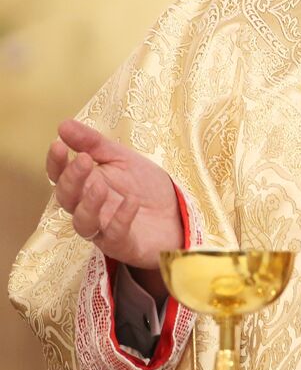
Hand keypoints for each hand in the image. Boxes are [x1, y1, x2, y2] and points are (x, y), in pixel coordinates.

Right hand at [47, 119, 183, 278]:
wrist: (176, 214)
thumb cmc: (144, 187)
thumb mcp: (122, 158)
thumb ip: (94, 144)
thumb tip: (63, 124)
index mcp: (85, 185)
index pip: (60, 176)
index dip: (56, 163)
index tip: (58, 145)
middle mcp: (88, 209)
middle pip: (67, 199)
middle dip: (72, 179)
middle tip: (84, 161)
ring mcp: (103, 229)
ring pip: (83, 223)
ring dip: (88, 203)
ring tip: (100, 185)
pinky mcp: (123, 244)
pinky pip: (114, 235)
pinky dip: (121, 219)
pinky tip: (132, 202)